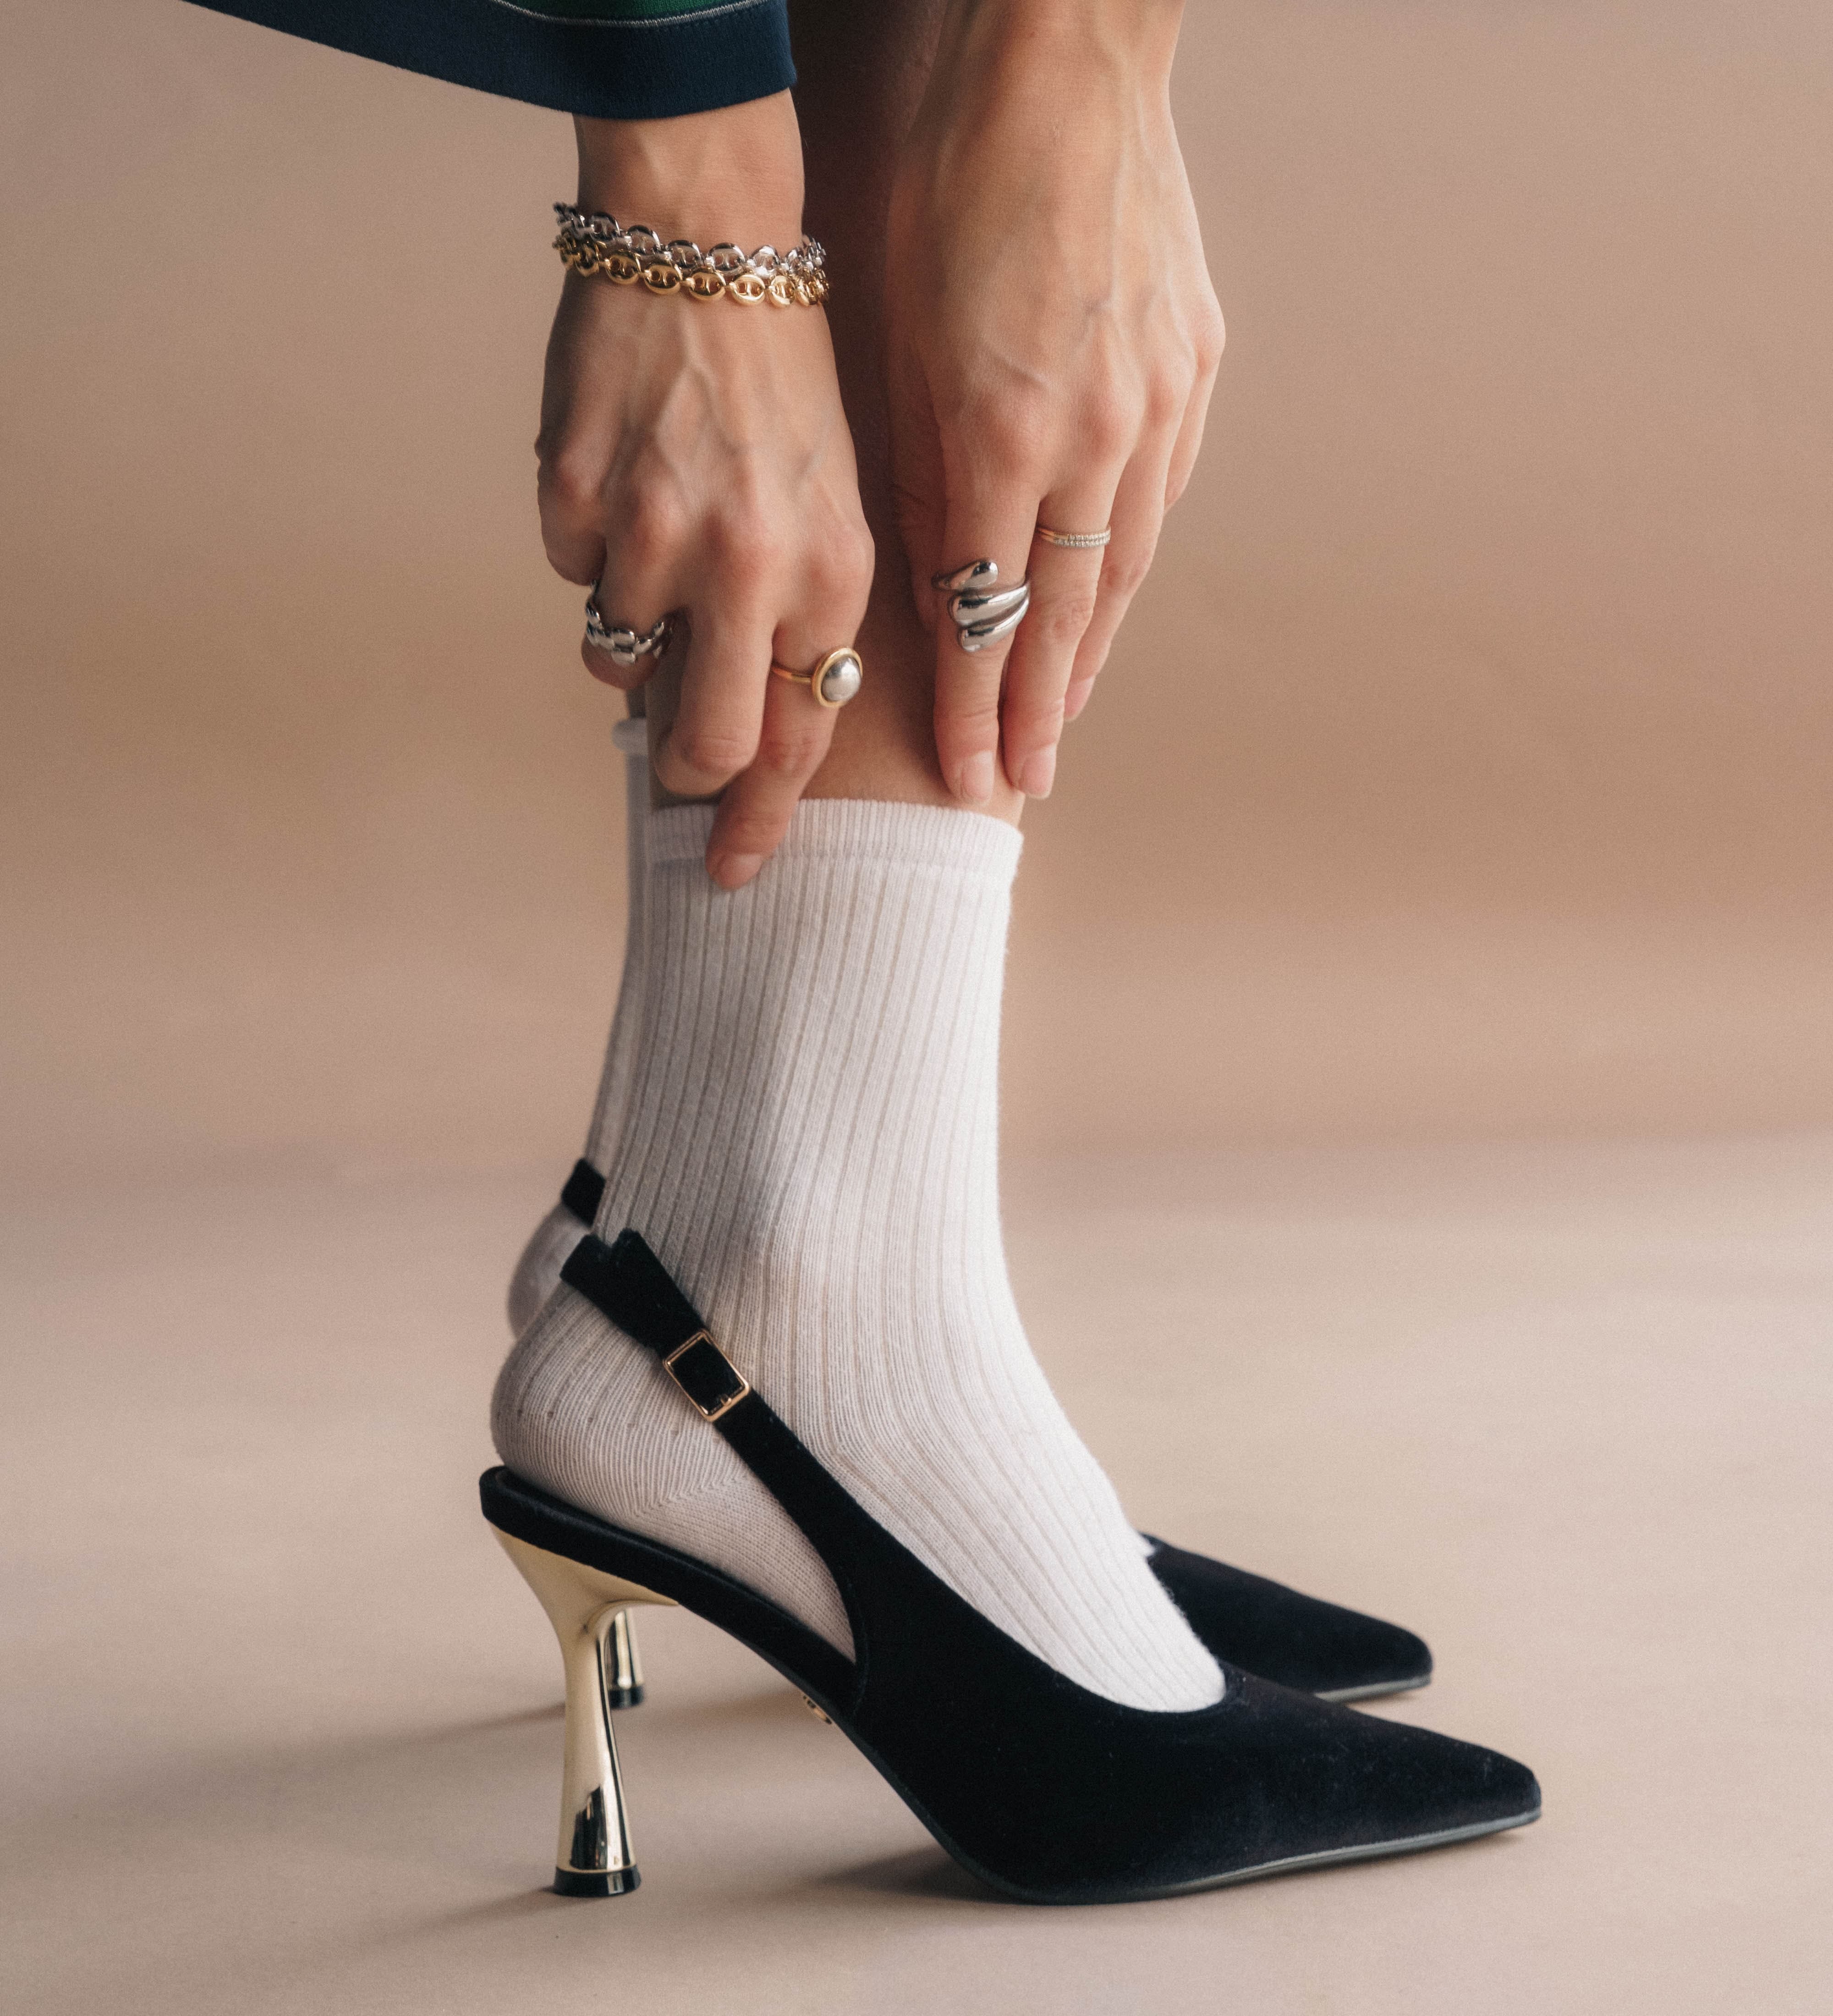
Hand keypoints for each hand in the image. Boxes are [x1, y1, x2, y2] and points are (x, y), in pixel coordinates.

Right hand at [538, 98, 874, 886]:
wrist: (707, 243)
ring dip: (636, 637)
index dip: (761, 820)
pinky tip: (622, 478)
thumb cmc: (786, 384)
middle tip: (679, 765)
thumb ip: (806, 618)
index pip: (797, 738)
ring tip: (661, 547)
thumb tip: (756, 734)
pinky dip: (593, 549)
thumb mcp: (837, 503)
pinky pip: (572, 573)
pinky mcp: (574, 497)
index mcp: (831, 572)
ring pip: (620, 663)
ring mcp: (652, 533)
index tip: (732, 871)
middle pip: (705, 744)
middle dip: (689, 773)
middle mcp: (748, 566)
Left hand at [884, 0, 1223, 803]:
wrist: (1063, 55)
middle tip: (1026, 782)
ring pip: (1125, 562)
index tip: (970, 776)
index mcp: (1005, 429)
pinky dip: (1132, 560)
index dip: (976, 704)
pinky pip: (1162, 492)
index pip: (987, 609)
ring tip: (1065, 716)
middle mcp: (1096, 433)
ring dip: (1092, 648)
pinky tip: (1115, 597)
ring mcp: (1159, 398)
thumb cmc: (950, 175)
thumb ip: (923, 461)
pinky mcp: (1194, 360)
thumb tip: (932, 571)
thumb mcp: (898, 327)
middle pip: (1068, 609)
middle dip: (1040, 706)